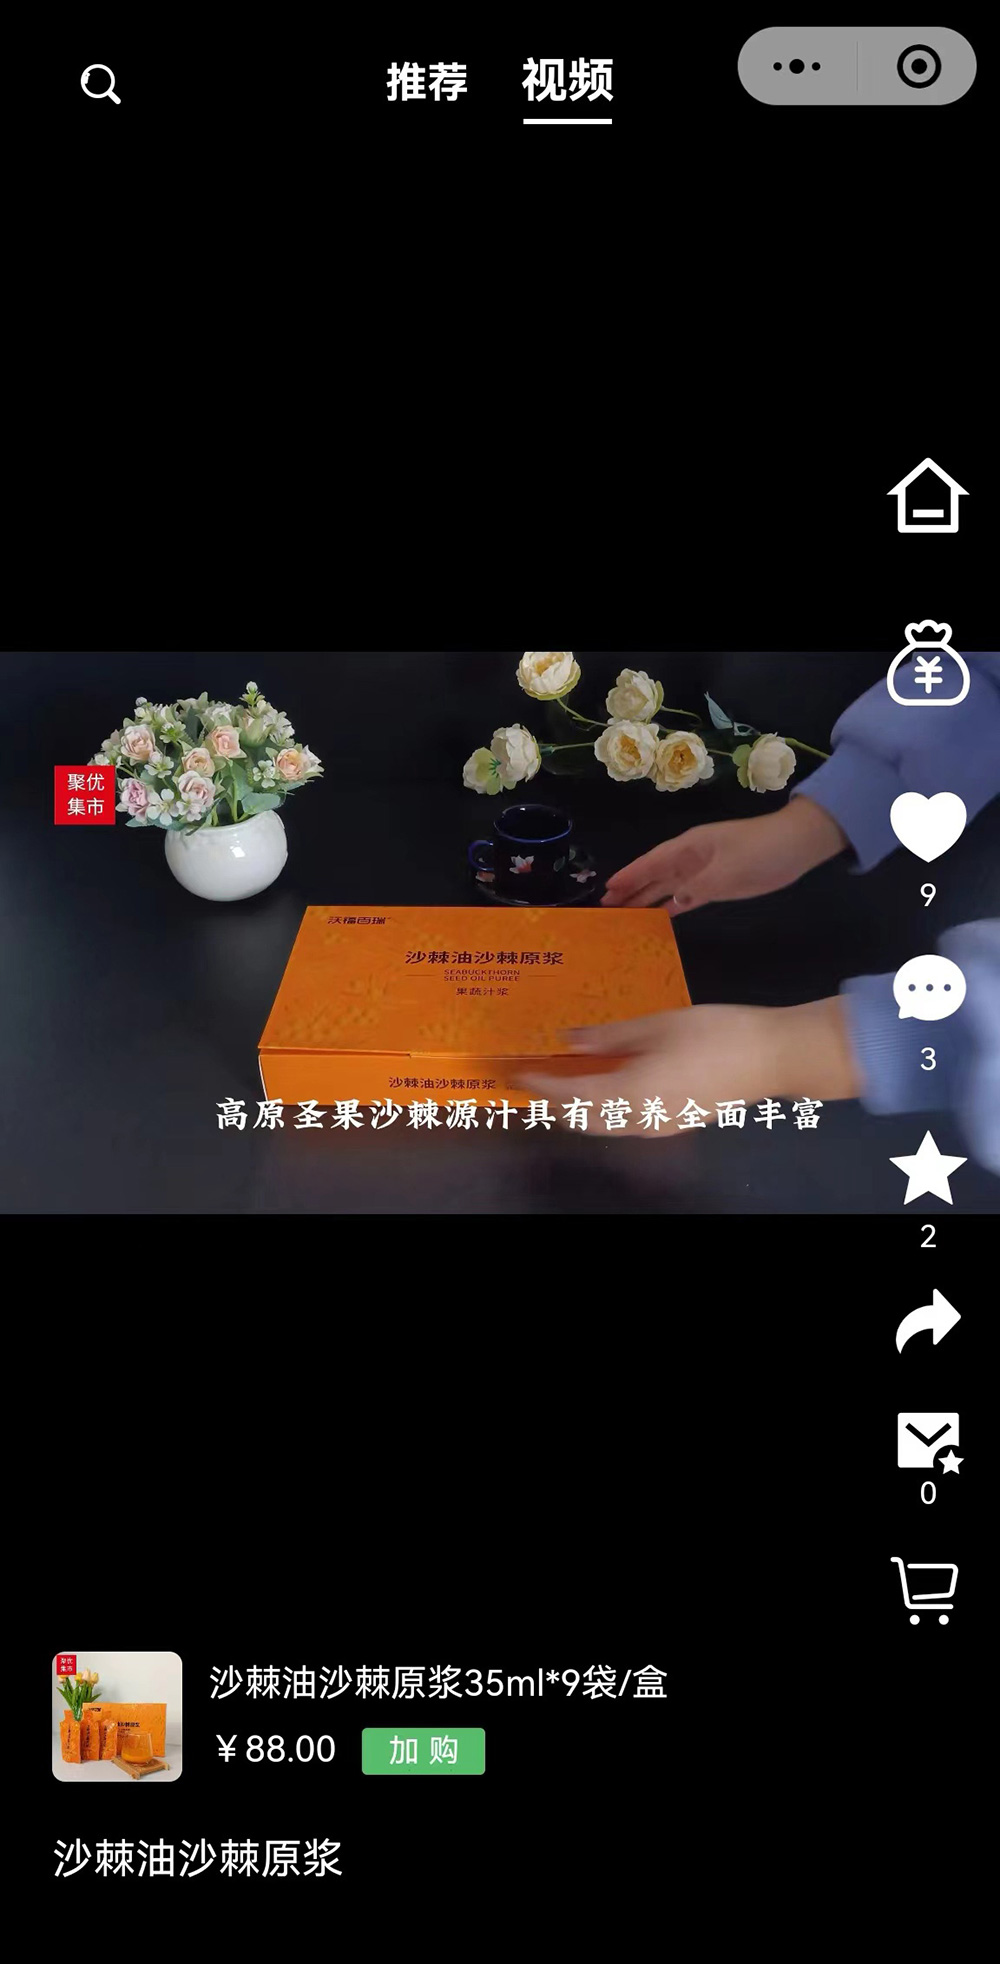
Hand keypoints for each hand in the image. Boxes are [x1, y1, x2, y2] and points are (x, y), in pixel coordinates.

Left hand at [514, 998, 858, 1133]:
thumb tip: (568, 1041)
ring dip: (578, 1111)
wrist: (772, 1058)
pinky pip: (626, 1124)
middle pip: (584, 1121)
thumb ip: (610, 1037)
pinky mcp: (677, 1122)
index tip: (518, 1075)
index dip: (542, 1087)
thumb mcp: (657, 1025)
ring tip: (560, 1088)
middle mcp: (640, 1119)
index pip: (572, 1097)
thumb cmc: (715, 1034)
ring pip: (605, 1127)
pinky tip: (603, 1090)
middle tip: (532, 1084)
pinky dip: (604, 1112)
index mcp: (632, 1093)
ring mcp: (660, 1126)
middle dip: (554, 1105)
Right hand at [601, 797, 848, 914]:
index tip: (607, 890)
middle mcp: (691, 857)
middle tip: (606, 908)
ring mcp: (705, 870)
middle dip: (632, 889)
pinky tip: (661, 916)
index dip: (630, 875)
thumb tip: (671, 902)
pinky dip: (673, 905)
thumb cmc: (760, 852)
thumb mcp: (727, 872)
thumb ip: (697, 888)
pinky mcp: (719, 883)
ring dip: (649, 898)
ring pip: (669, 886)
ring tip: (626, 915)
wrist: (797, 845)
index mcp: (689, 847)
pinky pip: (688, 895)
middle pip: (655, 874)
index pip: (652, 862)